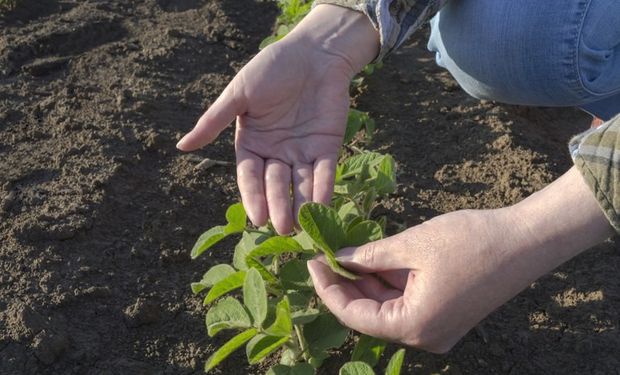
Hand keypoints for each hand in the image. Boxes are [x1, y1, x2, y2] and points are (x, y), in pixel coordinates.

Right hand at [177, 5, 378, 233]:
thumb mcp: (239, 94)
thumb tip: (181, 147)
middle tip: (281, 227)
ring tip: (301, 224)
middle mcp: (276, 153)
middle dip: (278, 206)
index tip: (257, 218)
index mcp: (252, 144)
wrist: (314, 52)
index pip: (250, 177)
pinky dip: (324, 187)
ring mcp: (302, 152)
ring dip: (301, 204)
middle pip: (276, 185)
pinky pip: (325, 171)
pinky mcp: (328, 147)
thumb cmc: (272, 68)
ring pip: (301, 183)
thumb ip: (214, 121)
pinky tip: (323, 204)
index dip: (253, 197)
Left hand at [308, 167, 611, 351]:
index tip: (312, 261)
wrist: (526, 241)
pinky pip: (406, 303)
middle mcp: (423, 336)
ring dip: (366, 282)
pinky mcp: (445, 316)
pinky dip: (388, 283)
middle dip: (345, 285)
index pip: (354, 316)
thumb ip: (370, 256)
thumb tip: (338, 258)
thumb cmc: (471, 241)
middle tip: (325, 255)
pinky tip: (373, 260)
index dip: (328, 289)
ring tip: (345, 253)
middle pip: (370, 315)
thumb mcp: (412, 245)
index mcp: (413, 326)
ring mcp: (436, 329)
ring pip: (387, 308)